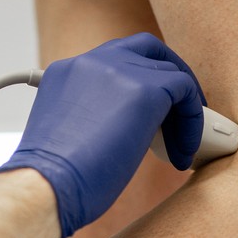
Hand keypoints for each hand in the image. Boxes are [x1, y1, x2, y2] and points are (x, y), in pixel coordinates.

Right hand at [0, 34, 206, 237]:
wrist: (45, 187)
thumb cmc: (50, 180)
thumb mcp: (67, 135)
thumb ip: (92, 117)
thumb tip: (121, 130)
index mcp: (67, 72)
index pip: (114, 61)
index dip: (138, 83)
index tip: (148, 115)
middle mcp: (90, 63)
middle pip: (145, 50)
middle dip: (170, 77)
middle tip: (180, 112)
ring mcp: (117, 71)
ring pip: (171, 73)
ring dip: (183, 110)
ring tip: (182, 145)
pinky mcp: (145, 91)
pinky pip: (186, 92)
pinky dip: (193, 122)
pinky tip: (183, 152)